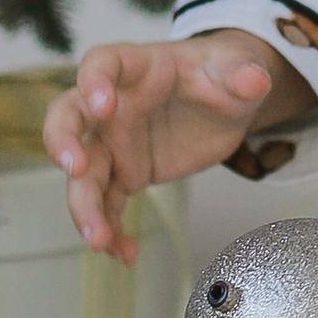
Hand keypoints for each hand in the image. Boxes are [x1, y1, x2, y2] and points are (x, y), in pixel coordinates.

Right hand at [44, 30, 310, 263]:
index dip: (94, 80)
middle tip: (72, 166)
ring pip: (84, 174)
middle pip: (68, 116)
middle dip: (62, 140)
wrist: (224, 100)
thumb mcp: (237, 67)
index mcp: (136, 68)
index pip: (102, 62)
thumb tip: (256, 80)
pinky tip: (125, 254)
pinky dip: (112, 231)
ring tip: (99, 240)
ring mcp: (115, 142)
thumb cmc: (218, 73)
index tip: (102, 104)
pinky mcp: (126, 174)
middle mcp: (114, 106)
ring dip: (84, 206)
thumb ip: (242, 74)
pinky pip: (108, 205)